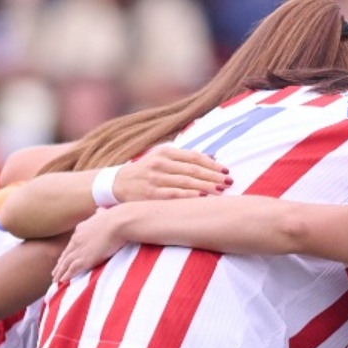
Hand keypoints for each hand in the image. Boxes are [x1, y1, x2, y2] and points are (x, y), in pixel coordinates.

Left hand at [54, 207, 132, 282]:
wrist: (119, 222)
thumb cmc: (118, 218)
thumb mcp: (106, 213)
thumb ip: (101, 213)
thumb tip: (101, 209)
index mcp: (81, 229)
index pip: (72, 244)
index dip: (67, 253)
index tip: (63, 259)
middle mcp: (77, 240)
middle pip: (66, 254)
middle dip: (60, 264)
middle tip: (54, 272)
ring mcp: (80, 249)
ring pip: (66, 263)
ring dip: (60, 272)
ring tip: (56, 279)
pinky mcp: (86, 258)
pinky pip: (72, 269)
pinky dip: (66, 275)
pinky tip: (62, 280)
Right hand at [115, 146, 229, 201]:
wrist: (119, 183)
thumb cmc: (147, 170)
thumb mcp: (162, 157)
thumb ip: (184, 157)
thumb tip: (212, 156)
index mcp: (165, 152)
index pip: (193, 156)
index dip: (211, 163)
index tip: (226, 170)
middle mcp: (160, 163)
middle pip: (192, 169)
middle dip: (213, 175)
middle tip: (229, 181)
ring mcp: (155, 178)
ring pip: (185, 181)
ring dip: (206, 185)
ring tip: (221, 189)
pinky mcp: (151, 194)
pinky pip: (174, 194)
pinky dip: (189, 195)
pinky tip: (202, 196)